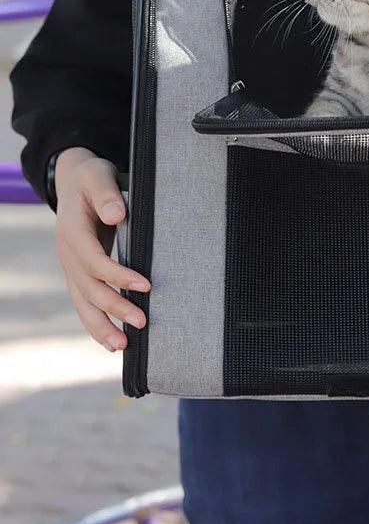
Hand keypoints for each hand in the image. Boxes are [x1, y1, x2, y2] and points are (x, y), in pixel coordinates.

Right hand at [54, 147, 149, 351]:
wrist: (74, 181)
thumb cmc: (92, 179)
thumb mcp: (98, 177)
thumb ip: (107, 195)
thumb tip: (117, 214)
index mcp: (72, 232)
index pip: (95, 262)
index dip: (119, 276)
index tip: (146, 285)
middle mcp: (68, 254)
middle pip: (89, 289)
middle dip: (115, 308)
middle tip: (141, 323)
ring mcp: (71, 266)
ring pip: (82, 302)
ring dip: (101, 326)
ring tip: (122, 346)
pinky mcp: (79, 273)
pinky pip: (84, 302)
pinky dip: (96, 322)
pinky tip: (111, 341)